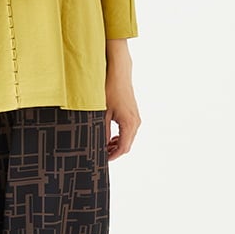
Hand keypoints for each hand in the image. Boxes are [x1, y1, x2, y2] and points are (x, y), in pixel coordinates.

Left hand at [104, 42, 140, 159]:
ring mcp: (136, 118)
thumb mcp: (102, 112)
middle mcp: (135, 122)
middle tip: (100, 154)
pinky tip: (109, 136)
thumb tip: (99, 145)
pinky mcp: (133, 114)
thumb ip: (101, 130)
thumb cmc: (110, 90)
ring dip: (117, 144)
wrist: (119, 73)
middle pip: (126, 145)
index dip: (112, 156)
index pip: (123, 148)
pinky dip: (120, 136)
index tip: (102, 160)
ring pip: (128, 138)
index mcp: (129, 123)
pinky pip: (129, 131)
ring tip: (103, 146)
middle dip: (114, 151)